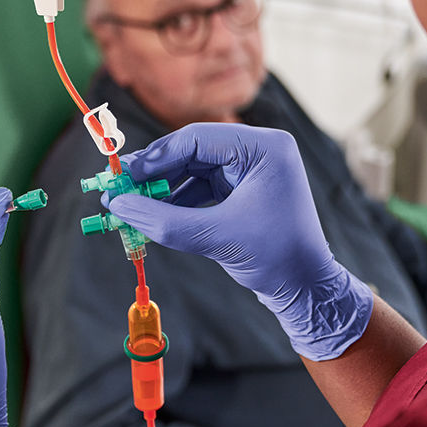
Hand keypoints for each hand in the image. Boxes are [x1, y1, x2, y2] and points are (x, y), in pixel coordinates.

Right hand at [106, 123, 372, 359]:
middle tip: (120, 188)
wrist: (307, 289)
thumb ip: (164, 220)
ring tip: (131, 204)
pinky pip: (203, 185)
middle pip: (193, 150)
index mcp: (264, 148)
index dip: (156, 157)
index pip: (197, 138)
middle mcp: (260, 150)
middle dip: (157, 172)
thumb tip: (119, 206)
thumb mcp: (215, 237)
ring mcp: (252, 168)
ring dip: (164, 187)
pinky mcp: (244, 188)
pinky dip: (179, 199)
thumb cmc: (276, 258)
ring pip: (195, 168)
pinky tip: (154, 214)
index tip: (123, 175)